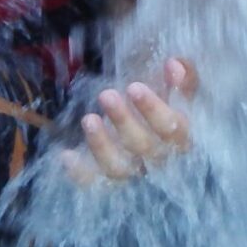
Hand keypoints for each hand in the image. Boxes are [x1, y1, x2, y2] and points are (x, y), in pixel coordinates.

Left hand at [66, 57, 197, 183]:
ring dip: (103, 146)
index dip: (154, 110)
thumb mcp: (170, 89)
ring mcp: (131, 170)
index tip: (134, 87)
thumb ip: (180, 78)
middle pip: (145, 148)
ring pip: (120, 169)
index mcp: (177, 137)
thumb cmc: (155, 104)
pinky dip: (80, 172)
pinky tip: (66, 155)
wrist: (136, 124)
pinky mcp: (106, 178)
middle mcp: (157, 159)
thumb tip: (175, 64)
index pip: (173, 129)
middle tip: (106, 95)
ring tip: (88, 119)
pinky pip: (93, 182)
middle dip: (124, 121)